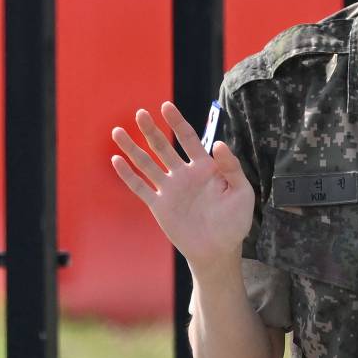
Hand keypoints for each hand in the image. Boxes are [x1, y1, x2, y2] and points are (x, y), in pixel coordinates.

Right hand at [110, 101, 254, 270]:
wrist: (219, 250)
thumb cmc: (235, 221)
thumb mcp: (242, 192)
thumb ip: (232, 167)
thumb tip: (219, 144)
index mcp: (205, 167)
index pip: (188, 139)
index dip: (177, 122)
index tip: (166, 106)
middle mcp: (184, 174)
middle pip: (163, 147)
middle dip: (151, 130)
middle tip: (140, 113)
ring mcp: (170, 189)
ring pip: (147, 164)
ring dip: (132, 148)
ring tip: (117, 131)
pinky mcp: (159, 206)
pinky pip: (140, 188)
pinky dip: (128, 175)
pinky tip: (116, 161)